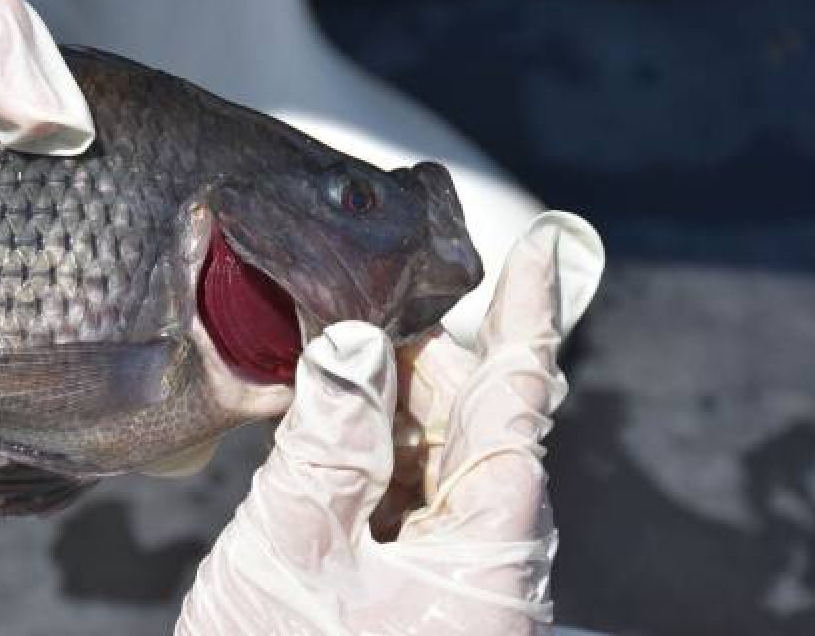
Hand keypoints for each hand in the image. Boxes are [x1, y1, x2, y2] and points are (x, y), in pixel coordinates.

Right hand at [176, 212, 603, 634]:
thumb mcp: (296, 552)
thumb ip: (327, 443)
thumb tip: (352, 345)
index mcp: (488, 546)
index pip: (518, 399)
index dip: (529, 315)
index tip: (541, 245)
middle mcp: (487, 558)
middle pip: (476, 423)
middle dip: (425, 358)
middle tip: (358, 308)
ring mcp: (452, 578)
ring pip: (439, 460)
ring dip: (391, 407)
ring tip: (334, 364)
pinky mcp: (416, 592)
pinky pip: (408, 501)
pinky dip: (373, 457)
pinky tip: (330, 432)